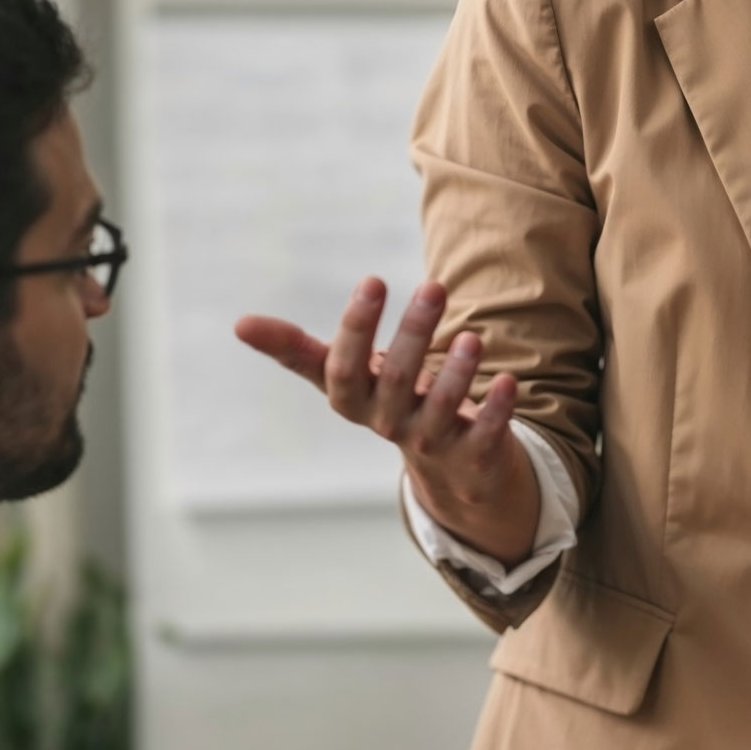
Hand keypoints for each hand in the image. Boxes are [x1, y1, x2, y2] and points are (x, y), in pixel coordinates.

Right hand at [234, 278, 537, 560]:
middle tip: (433, 286)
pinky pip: (483, 437)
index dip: (356, 328)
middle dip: (413, 334)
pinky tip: (511, 381)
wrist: (451, 469)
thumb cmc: (390, 403)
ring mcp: (431, 445)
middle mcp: (389, 424)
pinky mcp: (473, 459)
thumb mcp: (346, 378)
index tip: (373, 279)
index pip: (344, 369)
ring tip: (471, 334)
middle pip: (396, 381)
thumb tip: (239, 324)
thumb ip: (298, 351)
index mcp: (356, 401)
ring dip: (456, 374)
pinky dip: (495, 412)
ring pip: (439, 413)